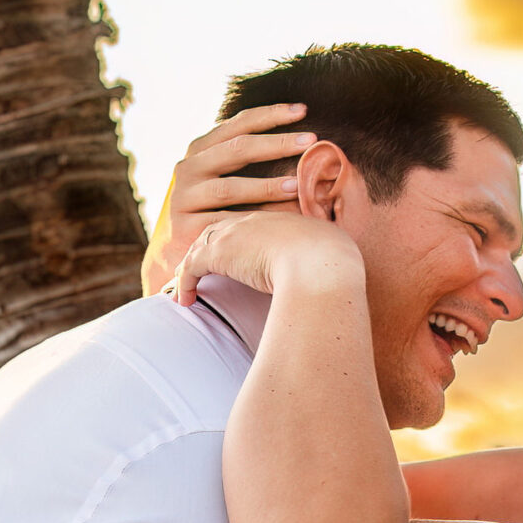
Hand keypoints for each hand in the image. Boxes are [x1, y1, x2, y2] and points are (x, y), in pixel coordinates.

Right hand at [140, 104, 317, 295]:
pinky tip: (278, 222)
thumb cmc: (212, 210)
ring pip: (230, 188)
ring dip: (266, 187)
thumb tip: (303, 144)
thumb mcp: (221, 177)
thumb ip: (245, 158)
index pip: (238, 124)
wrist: (179, 253)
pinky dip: (254, 221)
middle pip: (237, 149)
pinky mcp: (185, 228)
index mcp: (200, 149)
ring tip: (297, 185)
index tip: (302, 110)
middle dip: (276, 143)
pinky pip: (226, 223)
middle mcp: (188, 168)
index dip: (270, 114)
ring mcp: (184, 198)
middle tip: (310, 140)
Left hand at [174, 210, 360, 306]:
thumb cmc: (333, 265)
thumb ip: (324, 261)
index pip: (246, 227)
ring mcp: (233, 235)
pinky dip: (184, 284)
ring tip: (184, 289)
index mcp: (277, 221)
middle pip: (217, 232)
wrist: (322, 261)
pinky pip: (191, 268)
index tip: (229, 257)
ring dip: (189, 269)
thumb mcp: (328, 257)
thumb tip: (339, 277)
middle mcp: (252, 222)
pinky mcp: (219, 253)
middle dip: (204, 249)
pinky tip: (185, 301)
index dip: (233, 241)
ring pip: (199, 249)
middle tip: (194, 267)